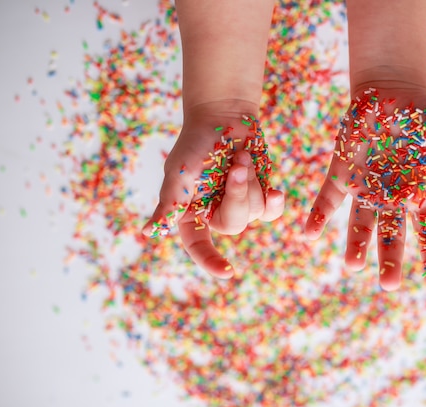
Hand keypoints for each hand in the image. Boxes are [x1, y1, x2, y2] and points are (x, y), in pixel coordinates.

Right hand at [143, 104, 283, 278]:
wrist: (223, 116)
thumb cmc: (195, 143)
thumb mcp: (179, 174)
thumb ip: (169, 204)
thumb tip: (149, 233)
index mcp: (192, 213)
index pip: (199, 245)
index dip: (211, 260)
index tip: (228, 272)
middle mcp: (215, 213)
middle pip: (234, 224)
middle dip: (239, 193)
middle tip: (237, 163)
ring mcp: (239, 204)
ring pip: (255, 211)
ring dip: (251, 180)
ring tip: (242, 156)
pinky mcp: (259, 194)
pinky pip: (272, 210)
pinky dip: (275, 201)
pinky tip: (276, 190)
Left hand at [305, 87, 425, 290]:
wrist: (389, 90)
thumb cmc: (423, 114)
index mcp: (420, 192)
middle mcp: (392, 197)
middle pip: (393, 234)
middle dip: (390, 258)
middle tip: (389, 285)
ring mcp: (366, 187)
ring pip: (360, 222)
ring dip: (356, 244)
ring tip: (352, 266)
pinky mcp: (343, 173)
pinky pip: (329, 197)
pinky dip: (319, 214)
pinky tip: (308, 234)